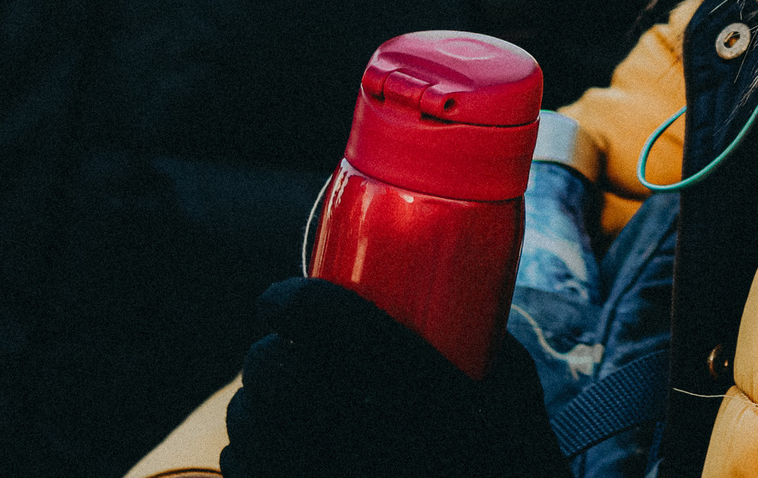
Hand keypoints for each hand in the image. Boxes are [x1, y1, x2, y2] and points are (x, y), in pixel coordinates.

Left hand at [222, 278, 570, 477]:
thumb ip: (478, 344)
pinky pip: (243, 472)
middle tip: (285, 355)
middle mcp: (351, 431)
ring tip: (277, 406)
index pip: (316, 314)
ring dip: (252, 405)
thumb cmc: (512, 465)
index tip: (282, 301)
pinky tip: (272, 454)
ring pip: (246, 421)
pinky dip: (248, 456)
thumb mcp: (514, 395)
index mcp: (406, 385)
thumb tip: (440, 304)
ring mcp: (317, 475)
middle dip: (266, 355)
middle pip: (270, 368)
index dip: (285, 298)